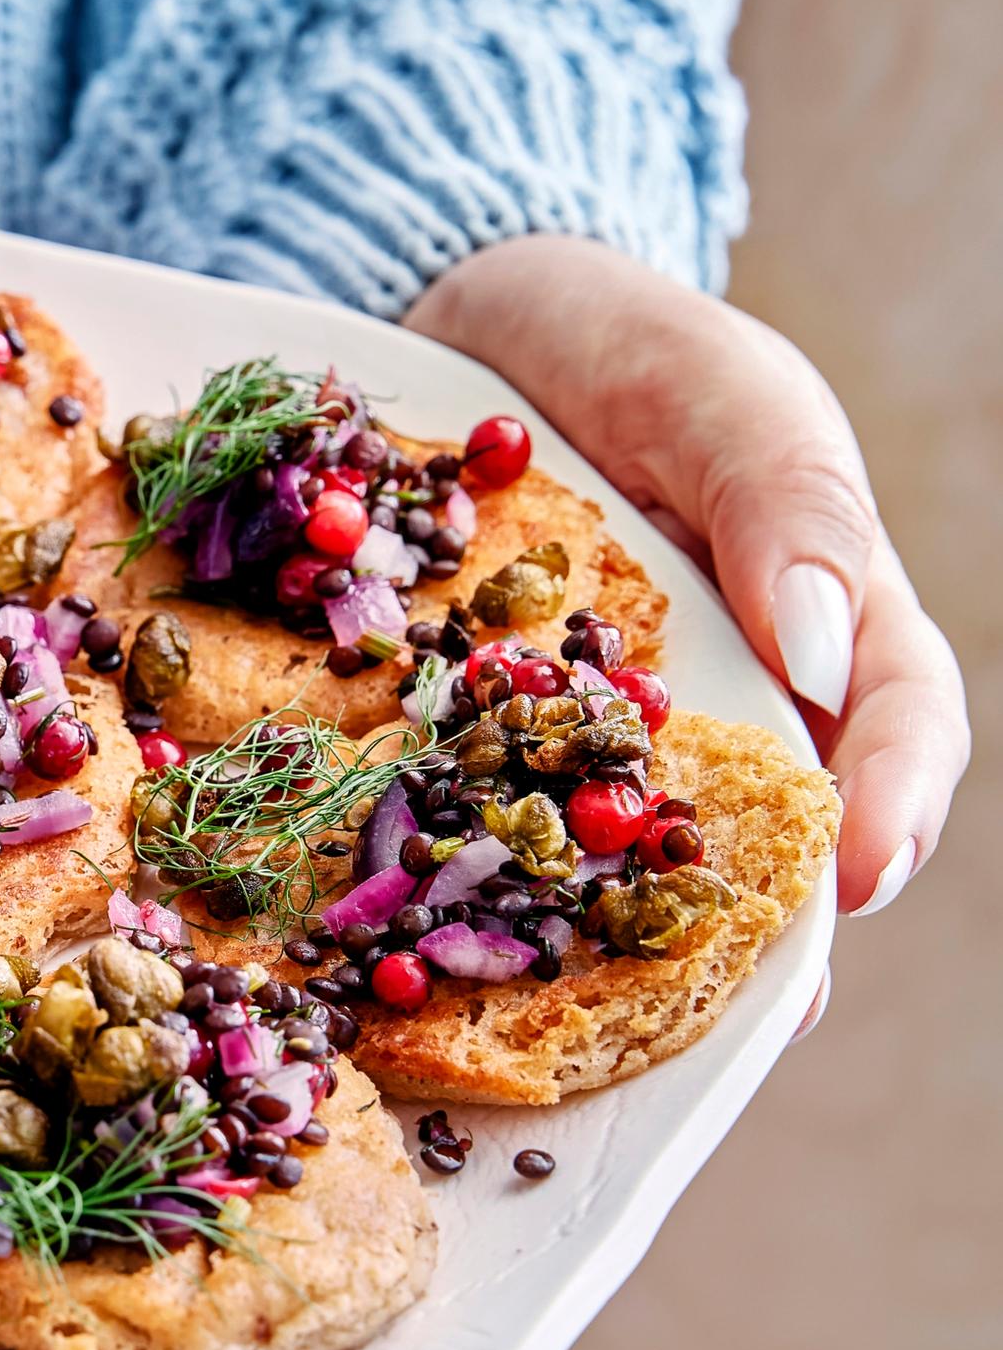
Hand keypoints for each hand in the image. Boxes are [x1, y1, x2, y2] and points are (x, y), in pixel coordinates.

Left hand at [406, 237, 968, 950]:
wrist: (470, 329)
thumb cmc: (627, 347)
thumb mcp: (717, 393)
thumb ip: (784, 504)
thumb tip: (827, 652)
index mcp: (819, 608)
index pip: (894, 718)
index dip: (894, 803)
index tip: (863, 877)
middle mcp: (722, 685)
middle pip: (773, 820)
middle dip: (766, 926)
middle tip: (753, 1016)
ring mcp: (603, 720)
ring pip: (637, 843)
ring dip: (629, 934)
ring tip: (609, 1020)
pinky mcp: (496, 727)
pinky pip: (504, 807)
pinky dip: (494, 871)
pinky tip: (455, 932)